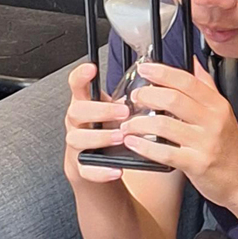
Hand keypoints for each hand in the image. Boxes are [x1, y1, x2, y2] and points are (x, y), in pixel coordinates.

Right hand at [63, 63, 129, 184]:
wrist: (99, 164)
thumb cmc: (110, 131)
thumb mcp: (117, 112)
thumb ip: (130, 100)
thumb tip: (161, 86)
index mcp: (86, 105)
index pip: (77, 85)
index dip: (81, 75)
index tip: (92, 68)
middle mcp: (77, 123)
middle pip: (77, 111)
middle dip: (101, 110)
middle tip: (123, 112)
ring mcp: (77, 145)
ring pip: (78, 139)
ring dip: (101, 137)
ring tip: (121, 137)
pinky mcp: (81, 167)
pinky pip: (86, 169)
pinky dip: (102, 171)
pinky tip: (117, 169)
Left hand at [120, 58, 237, 210]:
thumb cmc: (229, 146)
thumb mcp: (223, 112)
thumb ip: (206, 86)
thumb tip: (192, 62)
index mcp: (217, 105)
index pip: (187, 81)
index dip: (162, 73)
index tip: (144, 69)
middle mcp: (213, 121)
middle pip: (173, 99)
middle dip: (147, 96)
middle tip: (134, 97)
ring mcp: (205, 143)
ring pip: (164, 126)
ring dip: (139, 123)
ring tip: (127, 124)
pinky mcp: (196, 164)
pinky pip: (165, 153)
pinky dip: (144, 147)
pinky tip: (133, 142)